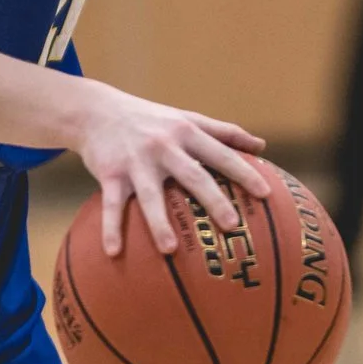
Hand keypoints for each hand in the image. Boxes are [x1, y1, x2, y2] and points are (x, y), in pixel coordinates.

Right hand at [67, 83, 269, 257]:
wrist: (97, 111)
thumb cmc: (152, 120)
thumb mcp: (187, 119)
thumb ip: (224, 132)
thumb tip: (262, 147)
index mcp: (186, 133)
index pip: (221, 153)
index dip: (244, 172)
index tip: (265, 194)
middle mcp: (163, 146)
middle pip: (192, 175)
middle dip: (212, 199)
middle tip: (232, 226)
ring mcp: (135, 161)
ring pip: (150, 195)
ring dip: (159, 222)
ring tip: (171, 250)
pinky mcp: (110, 174)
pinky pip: (111, 205)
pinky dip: (111, 228)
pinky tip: (114, 252)